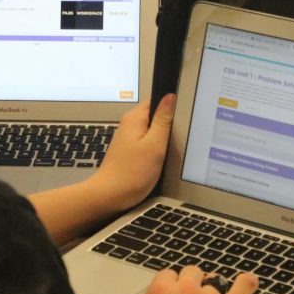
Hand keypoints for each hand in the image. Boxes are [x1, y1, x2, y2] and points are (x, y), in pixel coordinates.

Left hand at [86, 93, 174, 211]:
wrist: (111, 196)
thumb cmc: (131, 173)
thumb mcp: (155, 144)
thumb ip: (163, 120)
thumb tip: (169, 97)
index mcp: (134, 118)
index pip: (156, 100)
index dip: (171, 105)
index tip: (182, 117)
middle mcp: (129, 125)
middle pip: (155, 115)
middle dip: (169, 124)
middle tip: (177, 137)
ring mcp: (129, 138)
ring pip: (153, 130)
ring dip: (163, 138)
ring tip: (169, 150)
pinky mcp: (131, 151)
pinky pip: (148, 143)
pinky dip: (157, 149)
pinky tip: (160, 159)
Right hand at [113, 267, 256, 293]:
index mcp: (159, 293)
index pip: (167, 275)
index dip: (171, 286)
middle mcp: (185, 290)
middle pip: (192, 272)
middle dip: (193, 284)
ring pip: (215, 280)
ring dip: (215, 289)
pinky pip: (243, 287)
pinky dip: (247, 283)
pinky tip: (249, 281)